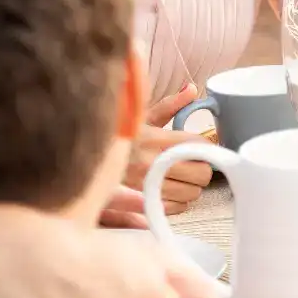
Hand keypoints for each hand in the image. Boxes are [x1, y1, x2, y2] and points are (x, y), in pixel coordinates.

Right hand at [117, 85, 213, 218]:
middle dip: (203, 167)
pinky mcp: (142, 200)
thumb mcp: (144, 115)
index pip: (197, 145)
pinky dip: (180, 200)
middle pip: (201, 173)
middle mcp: (152, 163)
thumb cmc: (121, 134)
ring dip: (193, 185)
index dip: (206, 145)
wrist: (92, 150)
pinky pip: (176, 207)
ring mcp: (147, 184)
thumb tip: (191, 89)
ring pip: (191, 193)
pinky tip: (174, 189)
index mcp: (156, 139)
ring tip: (185, 176)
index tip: (203, 145)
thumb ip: (171, 104)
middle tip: (197, 162)